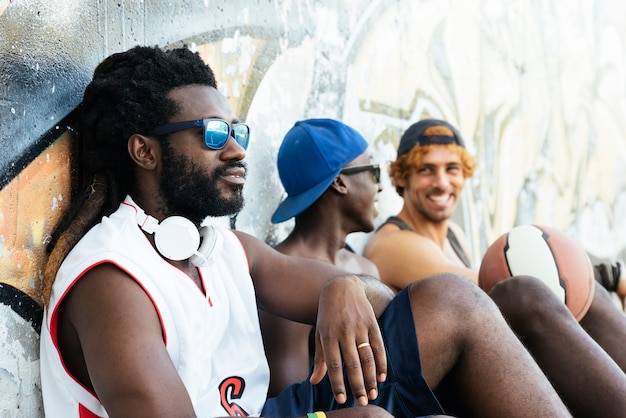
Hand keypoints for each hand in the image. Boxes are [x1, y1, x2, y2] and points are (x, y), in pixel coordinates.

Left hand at [309, 275, 386, 405]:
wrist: (342, 287)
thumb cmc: (328, 315)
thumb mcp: (320, 333)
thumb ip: (320, 359)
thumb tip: (314, 382)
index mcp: (328, 336)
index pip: (333, 365)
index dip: (338, 383)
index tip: (342, 399)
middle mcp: (344, 332)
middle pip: (352, 364)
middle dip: (357, 385)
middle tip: (362, 403)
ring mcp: (359, 327)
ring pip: (367, 358)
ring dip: (371, 378)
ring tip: (373, 393)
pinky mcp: (372, 323)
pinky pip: (379, 347)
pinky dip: (382, 363)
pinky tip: (382, 377)